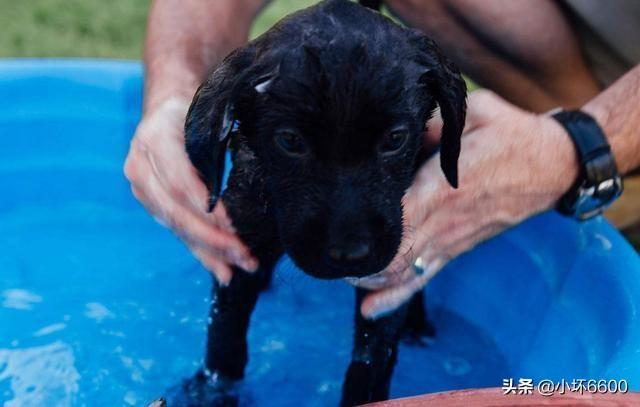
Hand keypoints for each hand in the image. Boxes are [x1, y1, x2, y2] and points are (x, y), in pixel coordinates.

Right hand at [124, 97, 257, 284]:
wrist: (163, 107)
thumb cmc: (192, 108)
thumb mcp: (204, 113)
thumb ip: (215, 140)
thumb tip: (257, 165)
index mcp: (155, 139)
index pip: (180, 181)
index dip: (205, 206)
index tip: (231, 226)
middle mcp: (141, 167)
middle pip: (177, 210)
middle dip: (211, 238)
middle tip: (243, 255)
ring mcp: (142, 188)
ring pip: (177, 226)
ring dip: (209, 251)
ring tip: (237, 268)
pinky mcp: (151, 203)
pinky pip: (177, 230)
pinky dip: (201, 251)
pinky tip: (221, 270)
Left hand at [353, 90, 578, 318]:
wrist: (553, 166)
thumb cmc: (511, 135)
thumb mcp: (475, 113)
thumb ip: (433, 124)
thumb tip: (394, 128)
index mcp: (445, 188)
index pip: (398, 219)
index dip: (366, 229)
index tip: (336, 228)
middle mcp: (446, 222)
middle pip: (394, 256)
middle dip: (358, 262)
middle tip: (326, 255)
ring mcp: (452, 241)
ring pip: (404, 273)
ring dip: (369, 279)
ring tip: (337, 275)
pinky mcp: (457, 249)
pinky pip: (424, 278)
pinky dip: (395, 296)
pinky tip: (369, 309)